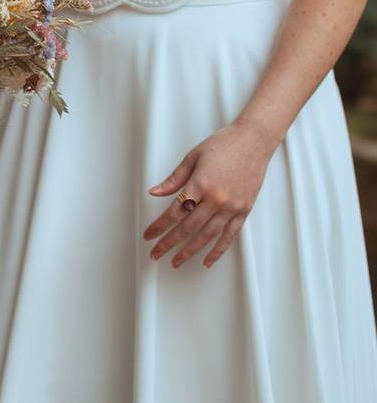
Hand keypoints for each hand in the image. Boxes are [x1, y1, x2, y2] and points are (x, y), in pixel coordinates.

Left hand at [143, 120, 278, 268]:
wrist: (254, 140)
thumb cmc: (222, 145)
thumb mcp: (192, 157)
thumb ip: (173, 179)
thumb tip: (154, 193)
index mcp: (200, 184)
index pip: (174, 212)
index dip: (159, 227)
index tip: (148, 236)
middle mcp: (216, 199)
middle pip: (188, 228)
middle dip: (169, 244)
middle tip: (155, 255)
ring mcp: (232, 207)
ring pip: (207, 236)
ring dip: (190, 251)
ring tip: (176, 262)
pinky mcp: (244, 210)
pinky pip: (229, 235)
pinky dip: (217, 250)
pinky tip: (206, 260)